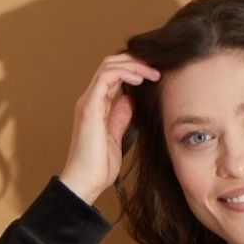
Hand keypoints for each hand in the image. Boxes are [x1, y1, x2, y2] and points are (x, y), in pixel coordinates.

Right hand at [59, 51, 160, 204]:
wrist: (86, 182)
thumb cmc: (99, 167)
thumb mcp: (116, 137)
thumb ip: (121, 117)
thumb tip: (131, 100)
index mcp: (96, 106)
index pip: (113, 76)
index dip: (133, 70)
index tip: (154, 75)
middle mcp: (91, 100)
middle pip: (110, 64)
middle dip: (135, 61)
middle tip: (156, 68)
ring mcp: (89, 102)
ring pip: (109, 66)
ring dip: (133, 65)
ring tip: (152, 72)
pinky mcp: (90, 107)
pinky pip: (106, 77)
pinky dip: (124, 73)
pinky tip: (140, 79)